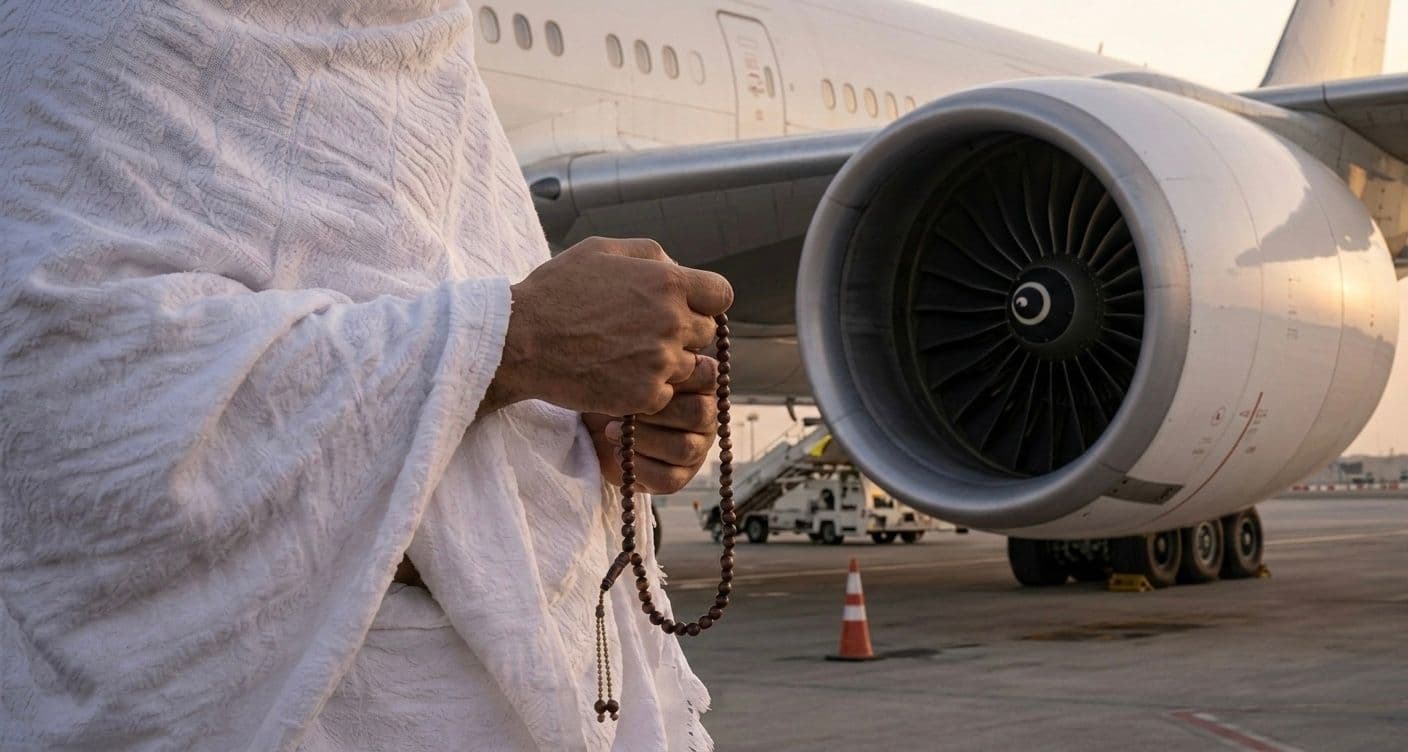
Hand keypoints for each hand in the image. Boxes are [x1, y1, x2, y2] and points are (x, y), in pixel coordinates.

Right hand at [480, 237, 731, 416]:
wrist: (520, 341)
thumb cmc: (556, 291)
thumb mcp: (601, 250)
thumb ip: (650, 255)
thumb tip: (679, 267)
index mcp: (667, 282)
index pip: (721, 295)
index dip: (704, 301)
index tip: (685, 306)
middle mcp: (672, 321)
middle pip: (705, 332)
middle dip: (683, 332)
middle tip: (644, 333)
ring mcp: (661, 362)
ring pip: (687, 367)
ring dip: (665, 364)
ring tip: (626, 356)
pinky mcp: (646, 396)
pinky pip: (666, 395)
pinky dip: (647, 390)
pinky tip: (617, 376)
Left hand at [583, 355, 719, 493]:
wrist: (594, 419)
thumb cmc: (615, 385)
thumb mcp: (630, 365)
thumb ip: (649, 359)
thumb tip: (655, 353)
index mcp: (702, 381)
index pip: (708, 375)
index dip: (674, 378)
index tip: (640, 378)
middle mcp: (707, 414)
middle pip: (699, 414)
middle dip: (655, 413)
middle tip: (623, 410)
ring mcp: (697, 447)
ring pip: (684, 448)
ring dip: (644, 440)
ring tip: (612, 431)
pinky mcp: (680, 475)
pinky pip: (669, 478)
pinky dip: (640, 467)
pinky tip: (619, 453)